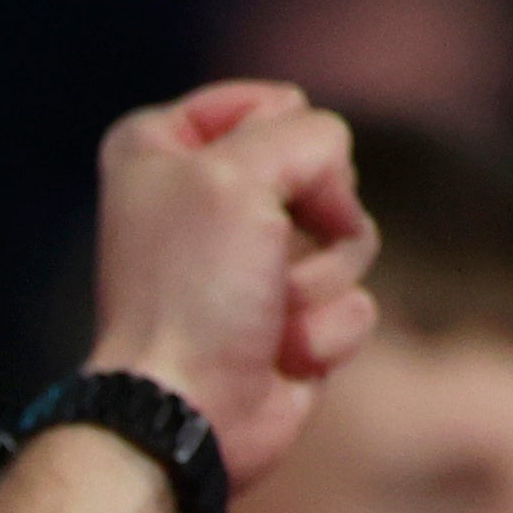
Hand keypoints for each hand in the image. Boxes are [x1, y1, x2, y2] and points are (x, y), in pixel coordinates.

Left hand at [81, 83, 380, 492]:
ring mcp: (251, 265)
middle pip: (322, 169)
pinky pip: (353, 303)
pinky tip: (277, 357)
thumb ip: (307, 133)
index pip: (268, 101)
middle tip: (264, 253)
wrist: (185, 410)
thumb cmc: (194, 290)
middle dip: (314, 215)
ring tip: (268, 313)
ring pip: (351, 237)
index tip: (248, 173)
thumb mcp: (240, 170)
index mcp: (159, 152)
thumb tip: (335, 191)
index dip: (281, 135)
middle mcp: (203, 203)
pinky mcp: (290, 322)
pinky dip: (322, 333)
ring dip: (319, 281)